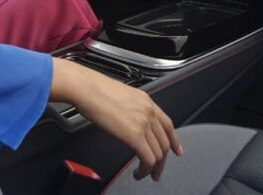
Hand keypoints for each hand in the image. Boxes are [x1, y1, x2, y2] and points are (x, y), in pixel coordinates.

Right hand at [51, 58, 182, 181]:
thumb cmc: (94, 89)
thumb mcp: (119, 96)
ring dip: (153, 168)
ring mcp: (143, 122)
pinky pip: (148, 158)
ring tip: (144, 174)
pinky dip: (145, 169)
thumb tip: (126, 122)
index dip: (174, 140)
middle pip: (164, 142)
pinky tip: (138, 171)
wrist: (86, 88)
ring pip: (158, 153)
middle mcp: (148, 111)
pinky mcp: (134, 134)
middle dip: (162, 161)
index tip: (176, 150)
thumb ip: (129, 109)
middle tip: (157, 171)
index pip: (168, 124)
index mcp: (146, 101)